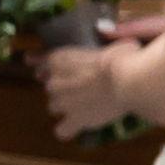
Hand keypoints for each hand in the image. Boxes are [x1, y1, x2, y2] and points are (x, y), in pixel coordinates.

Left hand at [37, 26, 153, 142]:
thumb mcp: (111, 42)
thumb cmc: (123, 57)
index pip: (38, 62)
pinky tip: (77, 126)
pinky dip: (68, 129)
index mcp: (59, 58)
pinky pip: (62, 130)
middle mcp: (53, 80)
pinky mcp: (74, 120)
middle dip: (62, 88)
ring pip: (54, 107)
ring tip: (84, 106)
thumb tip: (108, 33)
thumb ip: (102, 41)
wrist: (126, 80)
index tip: (46, 69)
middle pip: (50, 87)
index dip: (43, 67)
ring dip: (66, 107)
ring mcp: (61, 102)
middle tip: (82, 88)